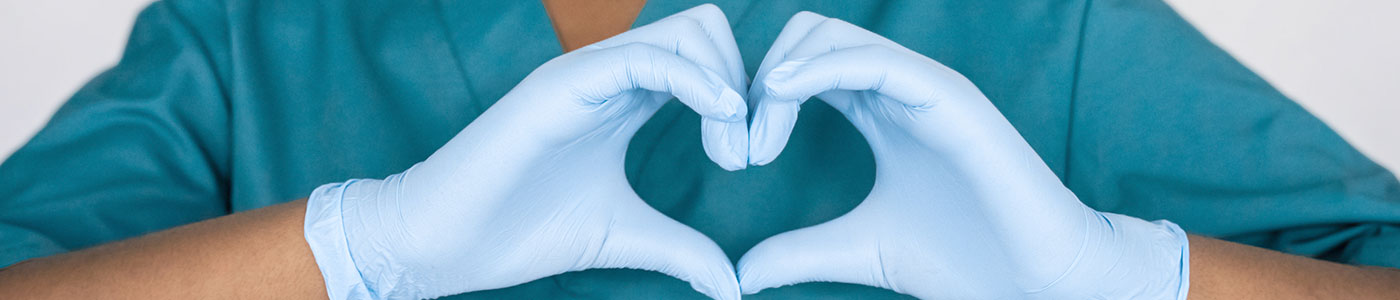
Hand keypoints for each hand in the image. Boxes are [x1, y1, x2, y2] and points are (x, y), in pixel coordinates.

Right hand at [302, 5, 746, 299]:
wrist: (443, 242)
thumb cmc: (520, 231)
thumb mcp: (625, 236)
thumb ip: (681, 249)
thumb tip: (733, 285)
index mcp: (626, 100)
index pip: (705, 61)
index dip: (743, 99)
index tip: (751, 157)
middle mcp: (611, 75)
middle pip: (706, 31)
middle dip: (746, 83)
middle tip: (744, 152)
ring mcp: (588, 73)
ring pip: (687, 31)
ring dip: (728, 83)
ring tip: (730, 150)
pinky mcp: (565, 83)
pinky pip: (646, 57)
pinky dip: (697, 81)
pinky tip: (720, 119)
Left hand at [737, 12, 1189, 298]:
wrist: (1038, 282)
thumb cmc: (965, 259)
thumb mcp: (860, 249)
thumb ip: (802, 252)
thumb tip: (742, 272)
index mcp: (878, 112)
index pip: (801, 68)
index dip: (756, 97)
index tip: (731, 153)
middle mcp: (898, 89)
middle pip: (806, 38)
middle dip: (757, 81)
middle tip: (737, 146)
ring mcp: (924, 87)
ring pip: (831, 35)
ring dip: (778, 76)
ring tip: (757, 139)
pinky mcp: (949, 98)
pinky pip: (874, 60)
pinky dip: (818, 69)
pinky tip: (781, 99)